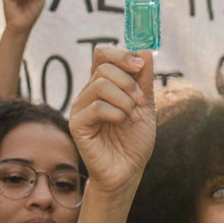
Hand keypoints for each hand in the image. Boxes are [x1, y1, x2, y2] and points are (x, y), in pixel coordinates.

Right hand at [69, 46, 155, 195]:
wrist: (128, 171)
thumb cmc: (134, 141)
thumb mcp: (146, 105)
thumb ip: (144, 79)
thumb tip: (145, 51)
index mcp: (104, 85)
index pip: (103, 55)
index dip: (122, 55)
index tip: (141, 66)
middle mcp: (89, 93)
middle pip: (104, 67)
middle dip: (130, 83)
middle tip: (142, 102)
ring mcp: (81, 108)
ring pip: (101, 85)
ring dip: (126, 100)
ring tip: (134, 116)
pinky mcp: (77, 125)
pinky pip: (97, 107)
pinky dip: (117, 113)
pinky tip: (123, 123)